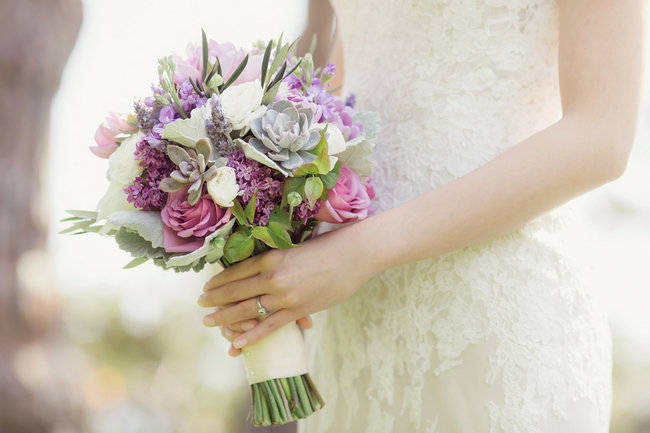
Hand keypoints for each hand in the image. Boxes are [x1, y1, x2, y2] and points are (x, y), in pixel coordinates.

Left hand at [198, 227, 375, 353]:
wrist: (353, 255)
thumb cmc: (326, 248)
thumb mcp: (293, 249)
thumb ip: (275, 260)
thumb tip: (260, 269)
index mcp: (270, 257)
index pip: (235, 272)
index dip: (219, 282)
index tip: (207, 287)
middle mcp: (272, 277)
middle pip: (235, 291)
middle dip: (214, 300)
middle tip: (200, 305)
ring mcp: (284, 296)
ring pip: (246, 310)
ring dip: (224, 318)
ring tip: (209, 322)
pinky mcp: (297, 311)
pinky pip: (268, 327)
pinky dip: (251, 336)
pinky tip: (237, 343)